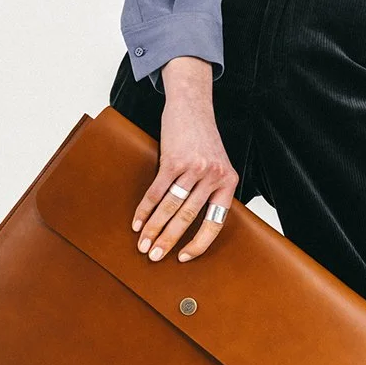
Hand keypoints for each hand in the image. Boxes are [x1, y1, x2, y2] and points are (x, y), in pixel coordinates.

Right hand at [131, 93, 239, 263]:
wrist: (193, 106)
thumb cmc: (203, 139)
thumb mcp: (217, 165)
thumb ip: (211, 190)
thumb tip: (197, 224)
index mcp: (228, 182)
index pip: (215, 222)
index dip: (199, 244)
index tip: (183, 258)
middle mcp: (213, 176)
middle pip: (188, 217)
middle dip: (169, 240)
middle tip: (154, 256)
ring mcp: (194, 168)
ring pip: (171, 207)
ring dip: (153, 228)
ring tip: (142, 244)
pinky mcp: (173, 159)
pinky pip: (157, 191)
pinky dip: (145, 209)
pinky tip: (137, 221)